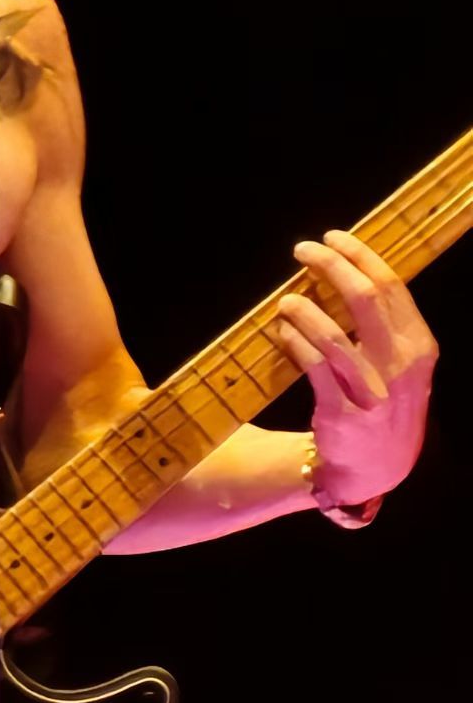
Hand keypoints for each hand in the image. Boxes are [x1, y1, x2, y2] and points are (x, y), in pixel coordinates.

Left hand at [272, 228, 438, 504]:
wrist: (375, 466)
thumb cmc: (382, 401)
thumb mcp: (400, 363)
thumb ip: (383, 324)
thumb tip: (345, 268)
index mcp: (419, 345)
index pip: (390, 285)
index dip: (359, 254)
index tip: (332, 236)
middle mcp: (401, 365)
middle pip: (363, 297)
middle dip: (330, 265)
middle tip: (302, 250)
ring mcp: (372, 390)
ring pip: (332, 333)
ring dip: (303, 308)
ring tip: (285, 300)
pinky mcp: (341, 412)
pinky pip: (312, 365)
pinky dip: (294, 340)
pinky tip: (282, 330)